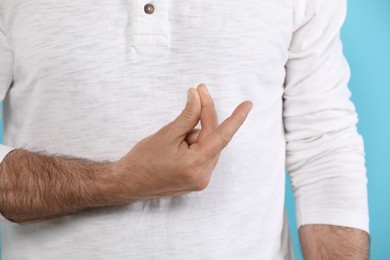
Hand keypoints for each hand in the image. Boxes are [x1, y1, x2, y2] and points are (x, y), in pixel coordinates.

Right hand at [113, 84, 252, 199]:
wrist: (127, 183)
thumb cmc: (143, 160)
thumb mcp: (167, 133)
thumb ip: (188, 115)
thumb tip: (197, 96)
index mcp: (196, 164)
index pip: (222, 135)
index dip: (236, 118)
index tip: (247, 105)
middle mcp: (203, 175)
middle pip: (213, 138)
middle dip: (205, 116)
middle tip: (198, 92)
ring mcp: (200, 181)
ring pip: (207, 146)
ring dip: (196, 133)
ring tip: (174, 136)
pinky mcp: (195, 181)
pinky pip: (202, 156)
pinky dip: (194, 144)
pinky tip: (177, 144)